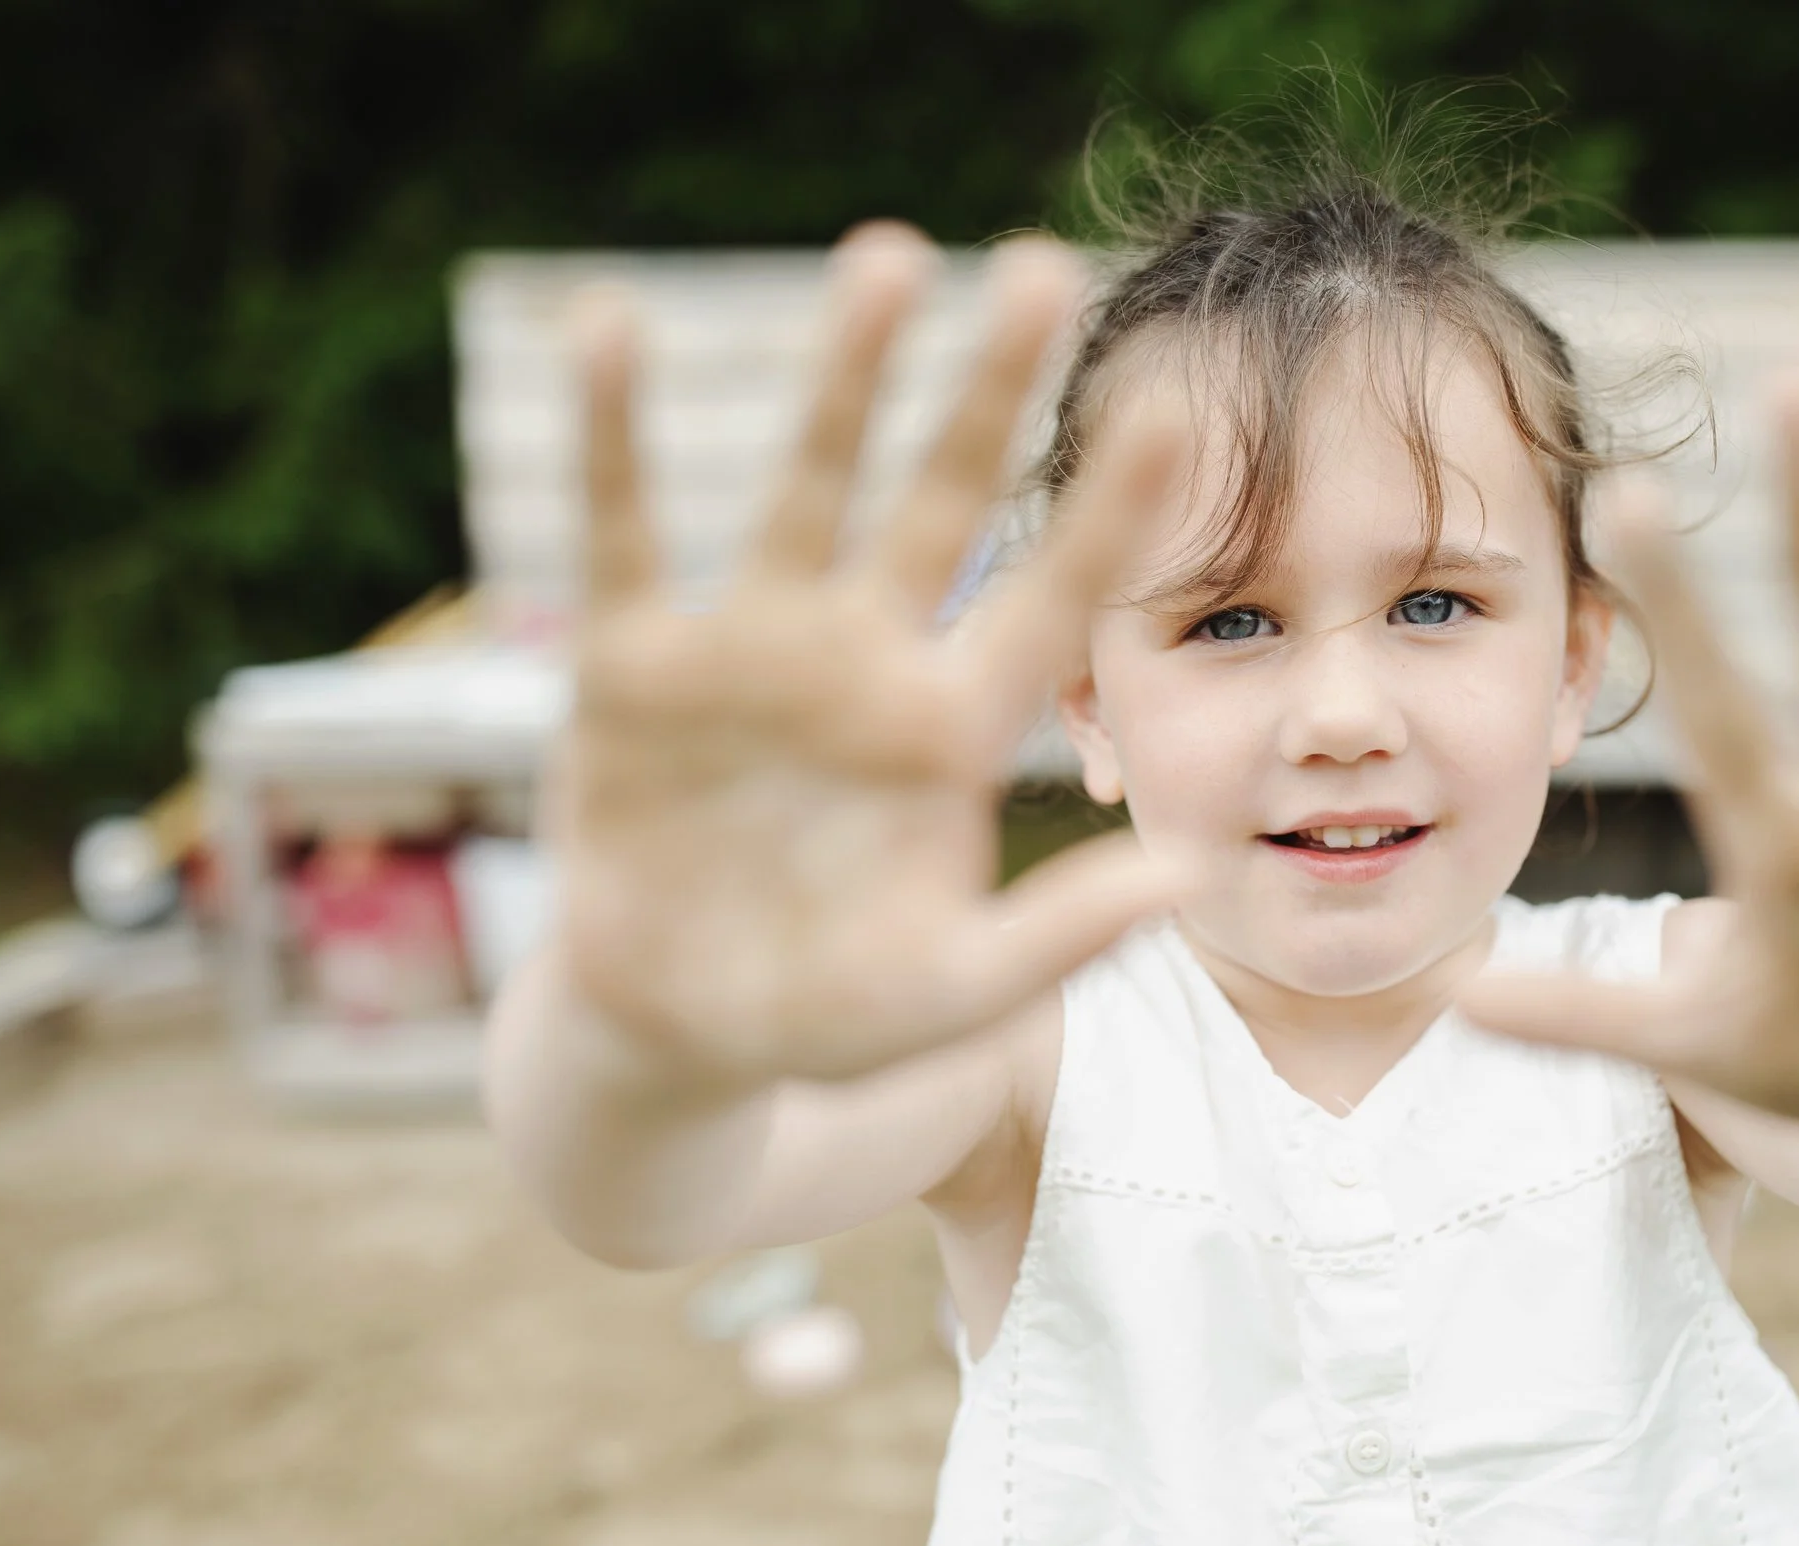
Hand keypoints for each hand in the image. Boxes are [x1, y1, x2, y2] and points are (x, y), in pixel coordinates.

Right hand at [556, 225, 1188, 1086]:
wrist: (681, 1035)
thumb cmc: (830, 1016)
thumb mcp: (952, 991)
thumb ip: (1060, 936)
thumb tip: (1193, 880)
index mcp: (952, 729)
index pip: (1049, 601)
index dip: (1108, 519)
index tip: (1177, 417)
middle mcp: (866, 662)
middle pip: (941, 504)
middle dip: (987, 394)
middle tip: (1041, 269)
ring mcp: (755, 650)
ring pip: (807, 488)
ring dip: (843, 378)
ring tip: (887, 257)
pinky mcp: (638, 664)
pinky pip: (623, 532)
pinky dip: (611, 436)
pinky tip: (606, 325)